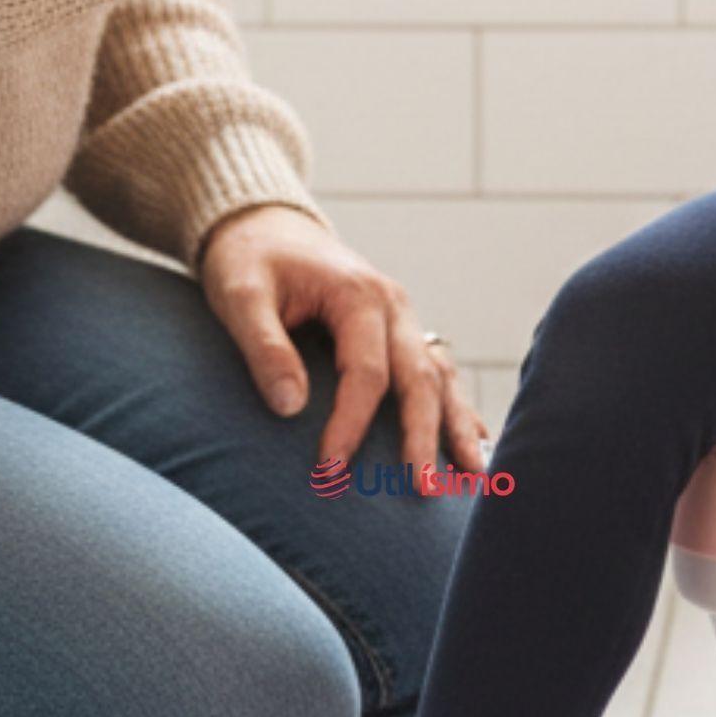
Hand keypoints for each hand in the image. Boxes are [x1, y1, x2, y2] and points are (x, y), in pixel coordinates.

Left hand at [195, 202, 489, 480]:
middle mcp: (393, 305)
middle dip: (424, 436)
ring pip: (441, 376)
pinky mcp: (400, 333)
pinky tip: (475, 444)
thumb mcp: (240, 295)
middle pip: (419, 377)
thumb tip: (289, 407)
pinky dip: (455, 409)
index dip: (350, 423)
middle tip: (423, 489)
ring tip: (475, 475)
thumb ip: (264, 346)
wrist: (264, 227)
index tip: (330, 469)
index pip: (366, 371)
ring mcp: (403, 318)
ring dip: (457, 425)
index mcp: (358, 294)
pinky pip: (438, 372)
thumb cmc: (249, 262)